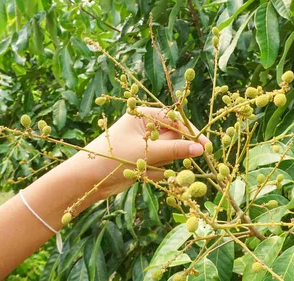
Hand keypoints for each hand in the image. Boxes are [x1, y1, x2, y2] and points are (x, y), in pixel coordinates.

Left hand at [67, 107, 209, 198]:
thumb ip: (176, 150)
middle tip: (184, 161)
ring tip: (153, 170)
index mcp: (144, 115)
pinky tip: (144, 175)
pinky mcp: (144, 159)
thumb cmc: (113, 158)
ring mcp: (145, 144)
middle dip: (177, 150)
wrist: (87, 180)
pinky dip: (159, 171)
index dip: (191, 132)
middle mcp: (146, 127)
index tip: (206, 146)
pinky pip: (161, 164)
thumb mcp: (147, 153)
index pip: (175, 120)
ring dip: (167, 163)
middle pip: (174, 137)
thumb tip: (201, 149)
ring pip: (170, 152)